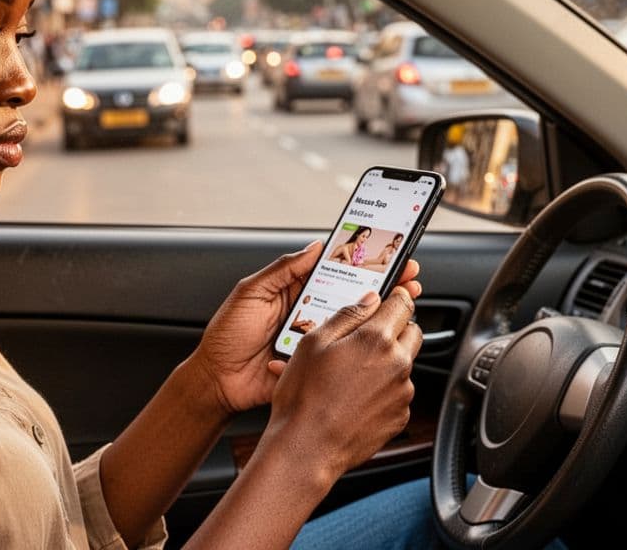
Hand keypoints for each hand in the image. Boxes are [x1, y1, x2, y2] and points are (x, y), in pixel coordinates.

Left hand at [188, 242, 419, 416]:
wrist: (217, 380)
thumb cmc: (226, 335)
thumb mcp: (250, 292)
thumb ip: (283, 270)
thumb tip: (315, 246)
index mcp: (296, 291)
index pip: (334, 272)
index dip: (361, 263)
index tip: (388, 254)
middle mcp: (310, 313)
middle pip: (351, 297)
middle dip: (382, 287)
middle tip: (408, 277)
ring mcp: (316, 339)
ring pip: (352, 326)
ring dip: (377, 317)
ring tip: (402, 303)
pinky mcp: (316, 364)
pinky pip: (340, 354)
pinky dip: (359, 348)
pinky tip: (378, 339)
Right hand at [262, 286, 422, 483]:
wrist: (307, 448)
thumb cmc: (303, 397)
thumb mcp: (313, 343)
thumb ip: (347, 315)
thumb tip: (369, 299)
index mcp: (376, 339)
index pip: (403, 303)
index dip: (397, 296)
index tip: (391, 296)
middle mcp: (397, 364)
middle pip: (413, 332)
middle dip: (396, 328)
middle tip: (367, 335)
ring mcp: (402, 393)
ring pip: (405, 364)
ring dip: (388, 361)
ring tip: (352, 374)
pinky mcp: (400, 417)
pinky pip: (398, 392)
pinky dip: (384, 389)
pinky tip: (356, 396)